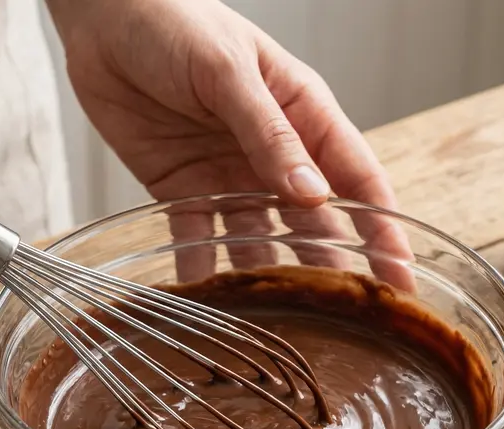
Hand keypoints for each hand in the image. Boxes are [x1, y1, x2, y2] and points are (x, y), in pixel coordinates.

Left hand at [48, 0, 414, 287]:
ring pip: (261, 243)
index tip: (401, 278)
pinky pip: (199, 243)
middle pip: (315, 224)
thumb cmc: (177, 22)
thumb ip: (270, 135)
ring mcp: (230, 178)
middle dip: (333, 269)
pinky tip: (208, 302)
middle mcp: (274, 155)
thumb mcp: (229, 73)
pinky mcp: (183, 194)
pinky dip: (202, 272)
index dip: (383, 230)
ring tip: (280, 323)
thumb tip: (314, 197)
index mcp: (304, 115)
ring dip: (269, 280)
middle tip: (349, 322)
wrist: (102, 18)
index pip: (358, 180)